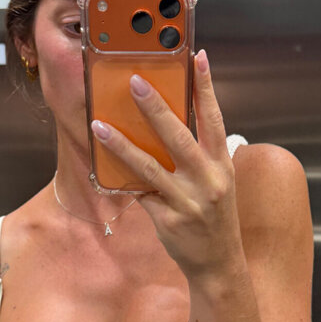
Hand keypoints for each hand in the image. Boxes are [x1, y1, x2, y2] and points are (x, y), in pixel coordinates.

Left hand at [91, 50, 242, 281]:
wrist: (219, 264)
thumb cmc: (214, 217)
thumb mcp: (217, 182)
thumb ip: (199, 156)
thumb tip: (166, 123)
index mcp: (221, 165)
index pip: (214, 118)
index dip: (206, 87)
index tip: (197, 57)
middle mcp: (208, 180)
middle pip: (178, 137)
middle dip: (155, 107)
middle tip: (134, 81)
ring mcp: (187, 202)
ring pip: (149, 166)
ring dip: (121, 144)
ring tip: (99, 124)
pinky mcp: (168, 220)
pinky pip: (140, 194)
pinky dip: (122, 180)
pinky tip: (102, 166)